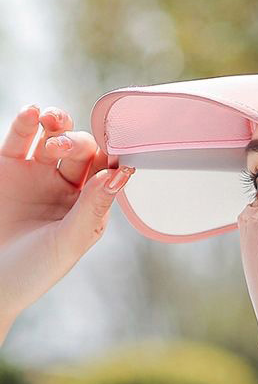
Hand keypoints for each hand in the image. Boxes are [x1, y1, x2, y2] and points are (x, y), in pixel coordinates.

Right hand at [0, 103, 134, 334]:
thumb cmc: (36, 269)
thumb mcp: (70, 241)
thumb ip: (94, 207)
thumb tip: (120, 174)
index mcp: (91, 204)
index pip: (107, 170)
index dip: (112, 154)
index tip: (116, 143)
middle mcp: (67, 186)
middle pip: (81, 150)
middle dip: (76, 142)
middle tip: (62, 148)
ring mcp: (37, 175)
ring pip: (53, 138)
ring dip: (56, 124)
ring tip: (50, 118)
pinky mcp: (8, 168)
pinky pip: (20, 140)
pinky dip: (25, 124)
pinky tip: (30, 113)